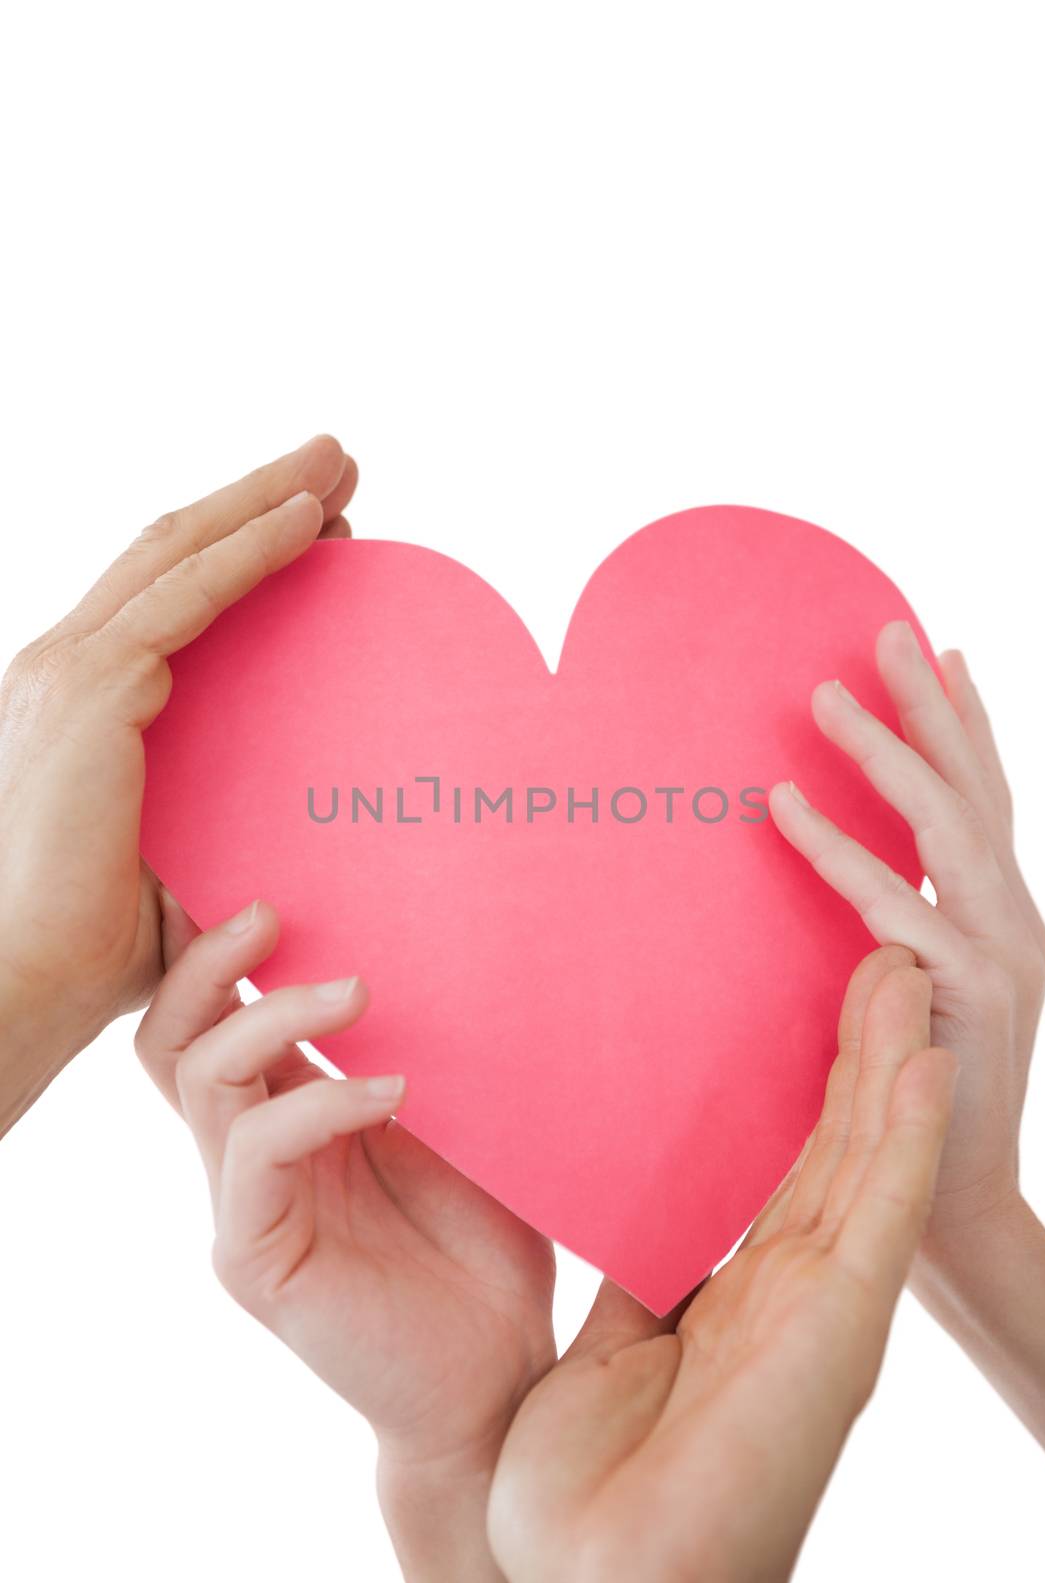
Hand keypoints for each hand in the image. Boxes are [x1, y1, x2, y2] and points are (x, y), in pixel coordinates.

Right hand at [0, 435, 356, 1132]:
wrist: (29, 983)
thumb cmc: (101, 941)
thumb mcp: (175, 841)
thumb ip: (216, 790)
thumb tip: (293, 776)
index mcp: (77, 698)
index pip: (166, 593)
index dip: (238, 546)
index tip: (319, 524)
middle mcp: (63, 666)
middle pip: (172, 548)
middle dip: (254, 497)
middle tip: (335, 464)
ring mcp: (69, 670)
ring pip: (179, 549)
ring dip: (263, 497)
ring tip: (339, 463)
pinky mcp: (92, 689)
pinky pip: (191, 595)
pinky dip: (253, 549)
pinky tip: (311, 520)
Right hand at [135, 900, 555, 1582]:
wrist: (503, 1371)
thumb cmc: (487, 1241)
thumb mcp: (458, 1119)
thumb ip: (416, 1045)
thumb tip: (432, 931)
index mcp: (288, 1110)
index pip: (214, 1013)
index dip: (204, 943)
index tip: (244, 866)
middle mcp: (249, 1150)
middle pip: (169, 1033)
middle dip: (207, 959)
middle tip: (271, 909)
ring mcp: (244, 1204)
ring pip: (199, 1078)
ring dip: (272, 1016)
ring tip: (359, 989)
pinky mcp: (257, 1256)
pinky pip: (258, 1153)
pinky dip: (318, 1104)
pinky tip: (394, 1090)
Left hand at [487, 948, 955, 1582]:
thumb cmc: (596, 1496)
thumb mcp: (613, 1355)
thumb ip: (640, 1287)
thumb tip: (634, 1225)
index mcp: (743, 1302)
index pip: (789, 1171)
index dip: (812, 1093)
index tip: (819, 1009)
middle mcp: (794, 1297)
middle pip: (840, 1148)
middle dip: (862, 1054)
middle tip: (879, 960)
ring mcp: (822, 1311)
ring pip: (869, 1158)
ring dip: (894, 1065)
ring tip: (907, 976)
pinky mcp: (836, 1329)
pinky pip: (880, 1212)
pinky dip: (907, 1136)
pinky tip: (928, 1066)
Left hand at [768, 622, 1044, 1466]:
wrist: (957, 1206)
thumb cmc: (919, 1098)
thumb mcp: (911, 997)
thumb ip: (891, 935)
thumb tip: (844, 888)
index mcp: (1000, 915)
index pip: (985, 799)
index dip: (965, 723)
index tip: (937, 650)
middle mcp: (1014, 920)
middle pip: (975, 789)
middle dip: (931, 705)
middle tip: (889, 629)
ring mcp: (1002, 954)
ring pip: (944, 828)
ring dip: (886, 752)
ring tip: (828, 693)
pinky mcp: (967, 996)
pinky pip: (892, 906)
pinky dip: (837, 851)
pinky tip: (784, 806)